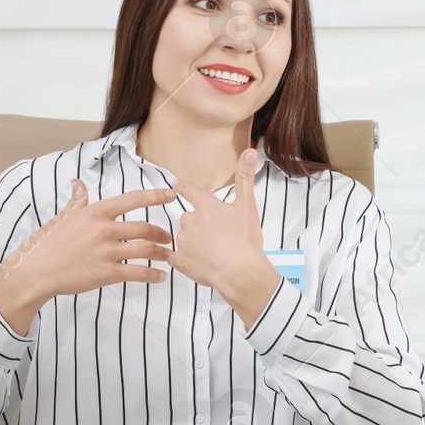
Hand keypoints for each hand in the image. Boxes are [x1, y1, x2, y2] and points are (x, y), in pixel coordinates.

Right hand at [0, 181, 176, 333]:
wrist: (35, 271)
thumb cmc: (47, 243)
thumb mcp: (63, 217)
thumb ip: (77, 201)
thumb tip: (78, 183)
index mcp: (96, 213)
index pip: (133, 200)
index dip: (156, 196)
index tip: (171, 195)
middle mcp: (104, 229)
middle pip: (145, 228)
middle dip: (162, 233)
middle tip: (170, 237)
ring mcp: (107, 252)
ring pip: (146, 250)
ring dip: (162, 253)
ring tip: (169, 256)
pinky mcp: (107, 273)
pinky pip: (138, 272)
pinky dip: (153, 275)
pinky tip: (160, 277)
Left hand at [167, 149, 281, 328]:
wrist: (240, 273)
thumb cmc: (245, 241)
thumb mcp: (248, 206)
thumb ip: (245, 178)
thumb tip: (249, 152)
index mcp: (206, 206)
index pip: (189, 190)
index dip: (182, 187)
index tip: (175, 184)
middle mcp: (190, 220)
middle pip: (189, 218)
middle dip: (199, 225)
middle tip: (217, 237)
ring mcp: (183, 241)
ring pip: (185, 238)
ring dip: (194, 243)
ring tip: (214, 254)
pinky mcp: (179, 261)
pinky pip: (178, 258)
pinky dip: (186, 261)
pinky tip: (200, 264)